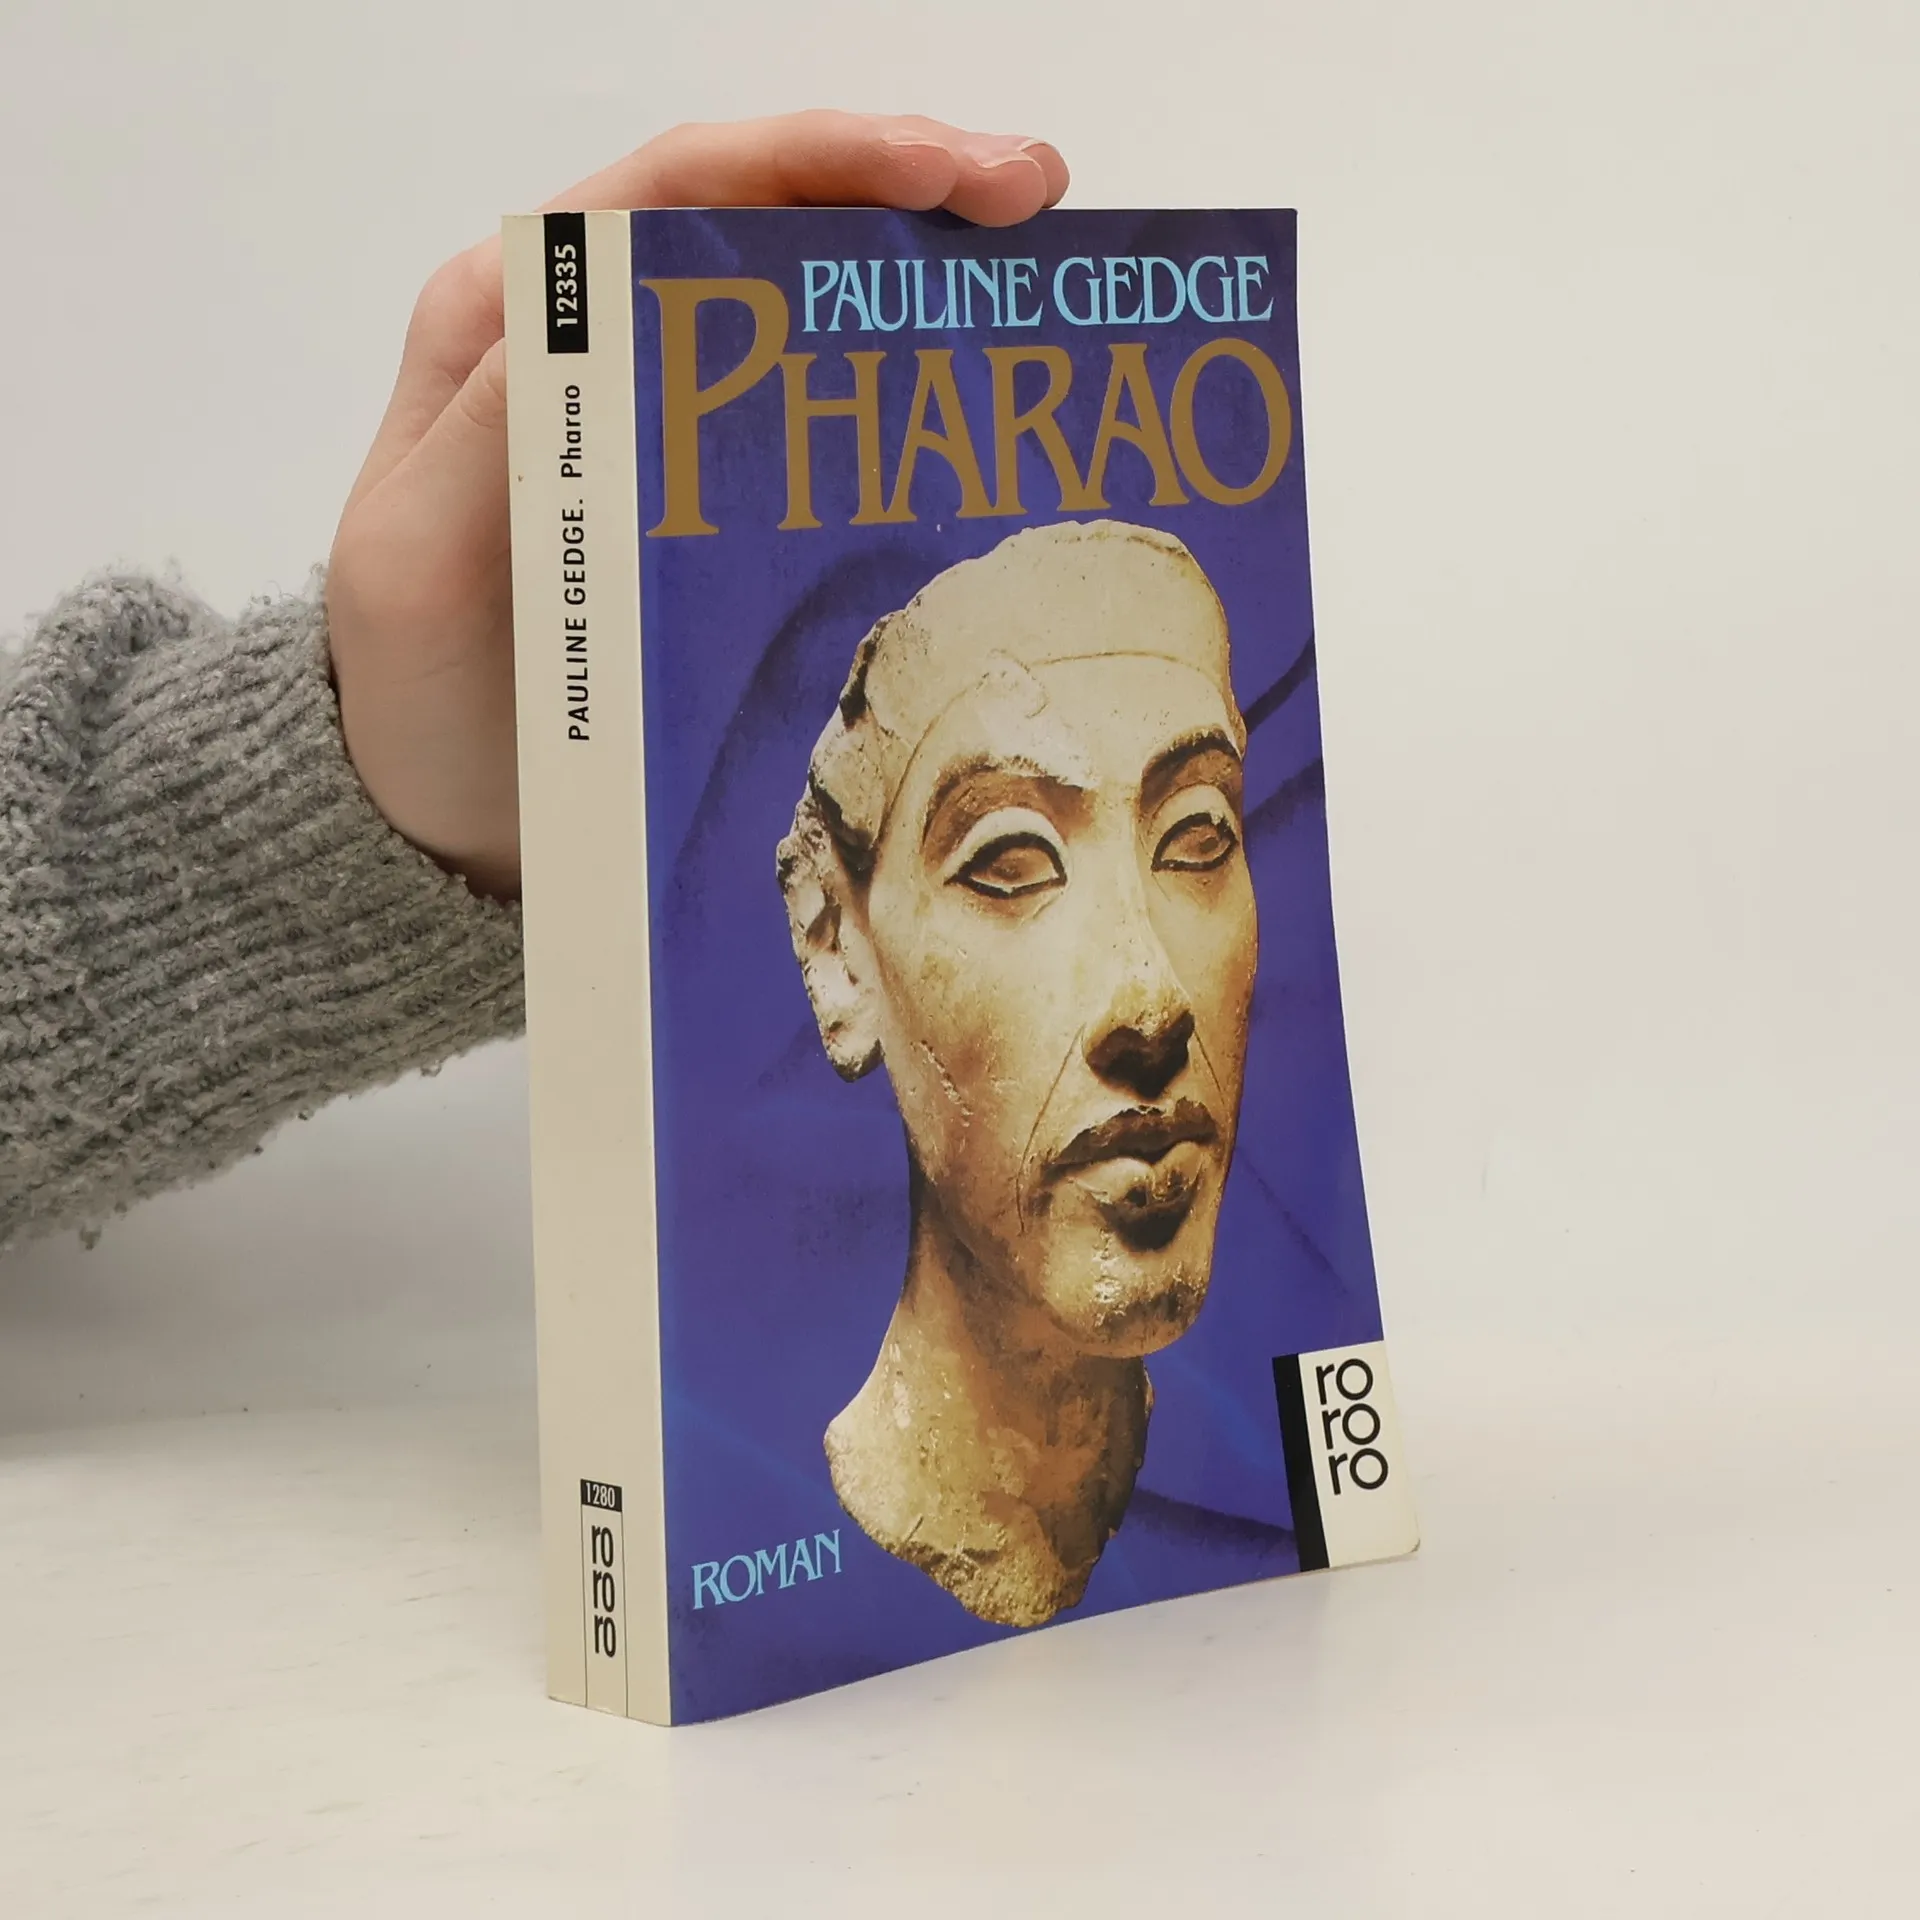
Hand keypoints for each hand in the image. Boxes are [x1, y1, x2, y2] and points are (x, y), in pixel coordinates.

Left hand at [325, 112, 1069, 898]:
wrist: (442, 818)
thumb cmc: (414, 695)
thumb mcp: (414, 565)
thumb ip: (482, 435)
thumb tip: (591, 310)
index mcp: (513, 321)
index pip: (678, 187)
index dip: (820, 156)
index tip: (949, 172)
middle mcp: (591, 342)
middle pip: (759, 217)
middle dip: (902, 182)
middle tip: (1034, 191)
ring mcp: (659, 418)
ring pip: (798, 301)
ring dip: (917, 267)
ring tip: (1040, 264)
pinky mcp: (706, 500)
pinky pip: (812, 415)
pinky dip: (895, 384)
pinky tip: (976, 392)